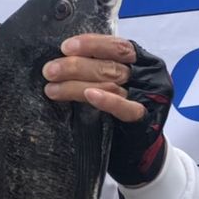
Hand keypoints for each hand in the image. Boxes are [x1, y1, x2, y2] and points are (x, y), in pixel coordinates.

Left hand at [44, 36, 172, 185]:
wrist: (137, 154)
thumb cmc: (120, 112)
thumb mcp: (112, 84)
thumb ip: (97, 69)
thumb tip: (61, 59)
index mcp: (143, 62)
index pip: (118, 46)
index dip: (92, 44)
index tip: (65, 47)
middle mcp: (149, 77)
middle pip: (110, 66)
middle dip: (76, 66)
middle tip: (49, 71)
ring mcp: (149, 99)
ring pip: (111, 85)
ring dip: (77, 86)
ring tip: (52, 89)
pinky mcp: (145, 121)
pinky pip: (126, 108)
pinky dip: (107, 101)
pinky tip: (89, 95)